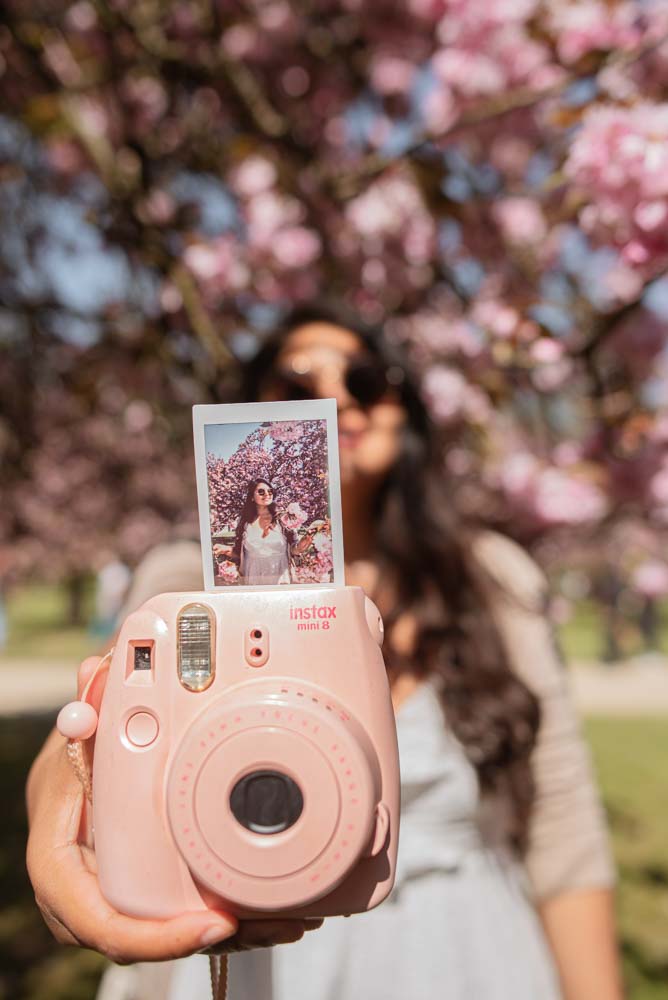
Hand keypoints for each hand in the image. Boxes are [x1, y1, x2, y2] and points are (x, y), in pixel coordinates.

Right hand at [26, 657, 321, 963]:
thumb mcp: (81, 725)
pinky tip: (273, 908)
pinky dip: (228, 914)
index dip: (150, 936)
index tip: (211, 925)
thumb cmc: (78, 745)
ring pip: (167, 932)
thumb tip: (94, 678)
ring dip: (229, 935)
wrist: (79, 756)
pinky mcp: (147, 885)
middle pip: (141, 937)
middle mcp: (85, 887)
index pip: (96, 918)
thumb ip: (89, 709)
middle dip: (204, 940)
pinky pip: (180, 912)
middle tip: (265, 924)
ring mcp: (117, 890)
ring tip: (284, 922)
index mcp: (60, 858)